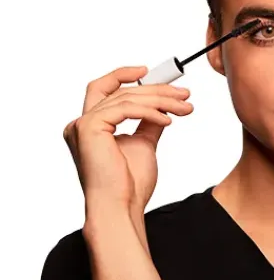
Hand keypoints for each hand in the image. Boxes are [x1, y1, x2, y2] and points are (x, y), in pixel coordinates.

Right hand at [63, 66, 193, 216]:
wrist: (123, 206)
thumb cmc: (129, 184)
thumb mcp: (144, 143)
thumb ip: (149, 122)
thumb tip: (162, 106)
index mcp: (91, 126)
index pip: (105, 88)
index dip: (125, 75)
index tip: (152, 73)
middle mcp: (81, 123)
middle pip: (120, 90)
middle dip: (155, 89)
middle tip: (184, 93)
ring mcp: (82, 125)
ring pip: (127, 97)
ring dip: (161, 99)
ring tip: (185, 107)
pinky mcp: (89, 128)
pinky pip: (126, 109)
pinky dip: (151, 111)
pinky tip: (169, 119)